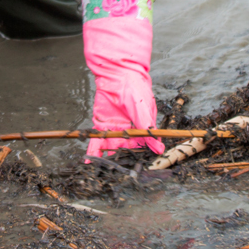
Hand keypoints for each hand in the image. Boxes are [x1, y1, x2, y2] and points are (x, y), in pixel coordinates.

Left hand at [83, 18, 163, 159]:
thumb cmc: (136, 90)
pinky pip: (96, 141)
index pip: (141, 147)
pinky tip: (88, 161)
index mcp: (142, 129)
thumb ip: (148, 129)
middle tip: (116, 173)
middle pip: (124, 150)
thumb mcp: (143, 109)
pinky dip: (92, 150)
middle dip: (120, 161)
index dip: (138, 157)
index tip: (135, 169)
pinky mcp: (101, 125)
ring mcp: (114, 129)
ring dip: (105, 159)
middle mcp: (128, 131)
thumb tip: (159, 149)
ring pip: (110, 148)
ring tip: (101, 171)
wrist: (118, 75)